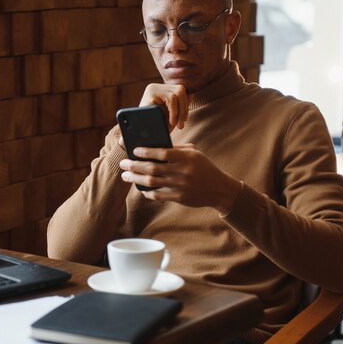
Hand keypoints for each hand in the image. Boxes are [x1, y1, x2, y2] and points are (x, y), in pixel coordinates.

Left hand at [119, 144, 241, 214]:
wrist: (219, 189)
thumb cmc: (204, 168)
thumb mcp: (195, 153)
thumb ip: (177, 149)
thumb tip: (154, 146)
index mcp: (186, 157)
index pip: (162, 152)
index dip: (145, 151)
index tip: (134, 151)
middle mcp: (182, 171)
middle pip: (152, 167)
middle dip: (134, 165)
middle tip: (123, 164)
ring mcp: (180, 185)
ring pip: (151, 181)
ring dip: (135, 178)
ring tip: (126, 175)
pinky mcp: (179, 197)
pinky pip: (158, 195)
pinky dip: (147, 191)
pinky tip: (141, 188)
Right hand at [139, 84, 193, 129]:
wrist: (142, 137)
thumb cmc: (157, 126)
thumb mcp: (171, 115)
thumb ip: (181, 105)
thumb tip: (192, 94)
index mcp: (160, 90)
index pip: (180, 91)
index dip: (185, 105)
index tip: (183, 121)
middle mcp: (155, 86)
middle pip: (180, 89)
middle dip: (184, 108)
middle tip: (181, 124)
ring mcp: (152, 88)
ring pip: (177, 93)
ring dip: (179, 112)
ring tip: (176, 124)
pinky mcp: (151, 92)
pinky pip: (171, 98)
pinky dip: (174, 112)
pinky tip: (171, 122)